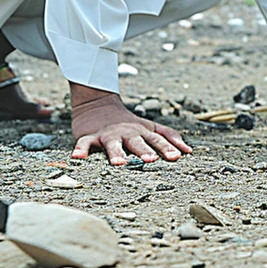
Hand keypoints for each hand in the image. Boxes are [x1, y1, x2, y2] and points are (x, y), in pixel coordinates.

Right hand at [69, 86, 191, 164]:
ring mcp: (108, 135)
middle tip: (152, 160)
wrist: (98, 104)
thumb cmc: (129, 123)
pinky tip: (78, 158)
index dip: (167, 148)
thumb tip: (188, 151)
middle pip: (137, 142)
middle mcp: (127, 133)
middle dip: (144, 151)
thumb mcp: (150, 127)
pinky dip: (81, 150)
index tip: (176, 157)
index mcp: (142, 132)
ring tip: (119, 163)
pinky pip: (84, 143)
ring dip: (116, 153)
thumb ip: (169, 137)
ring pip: (113, 144)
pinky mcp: (89, 136)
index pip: (158, 140)